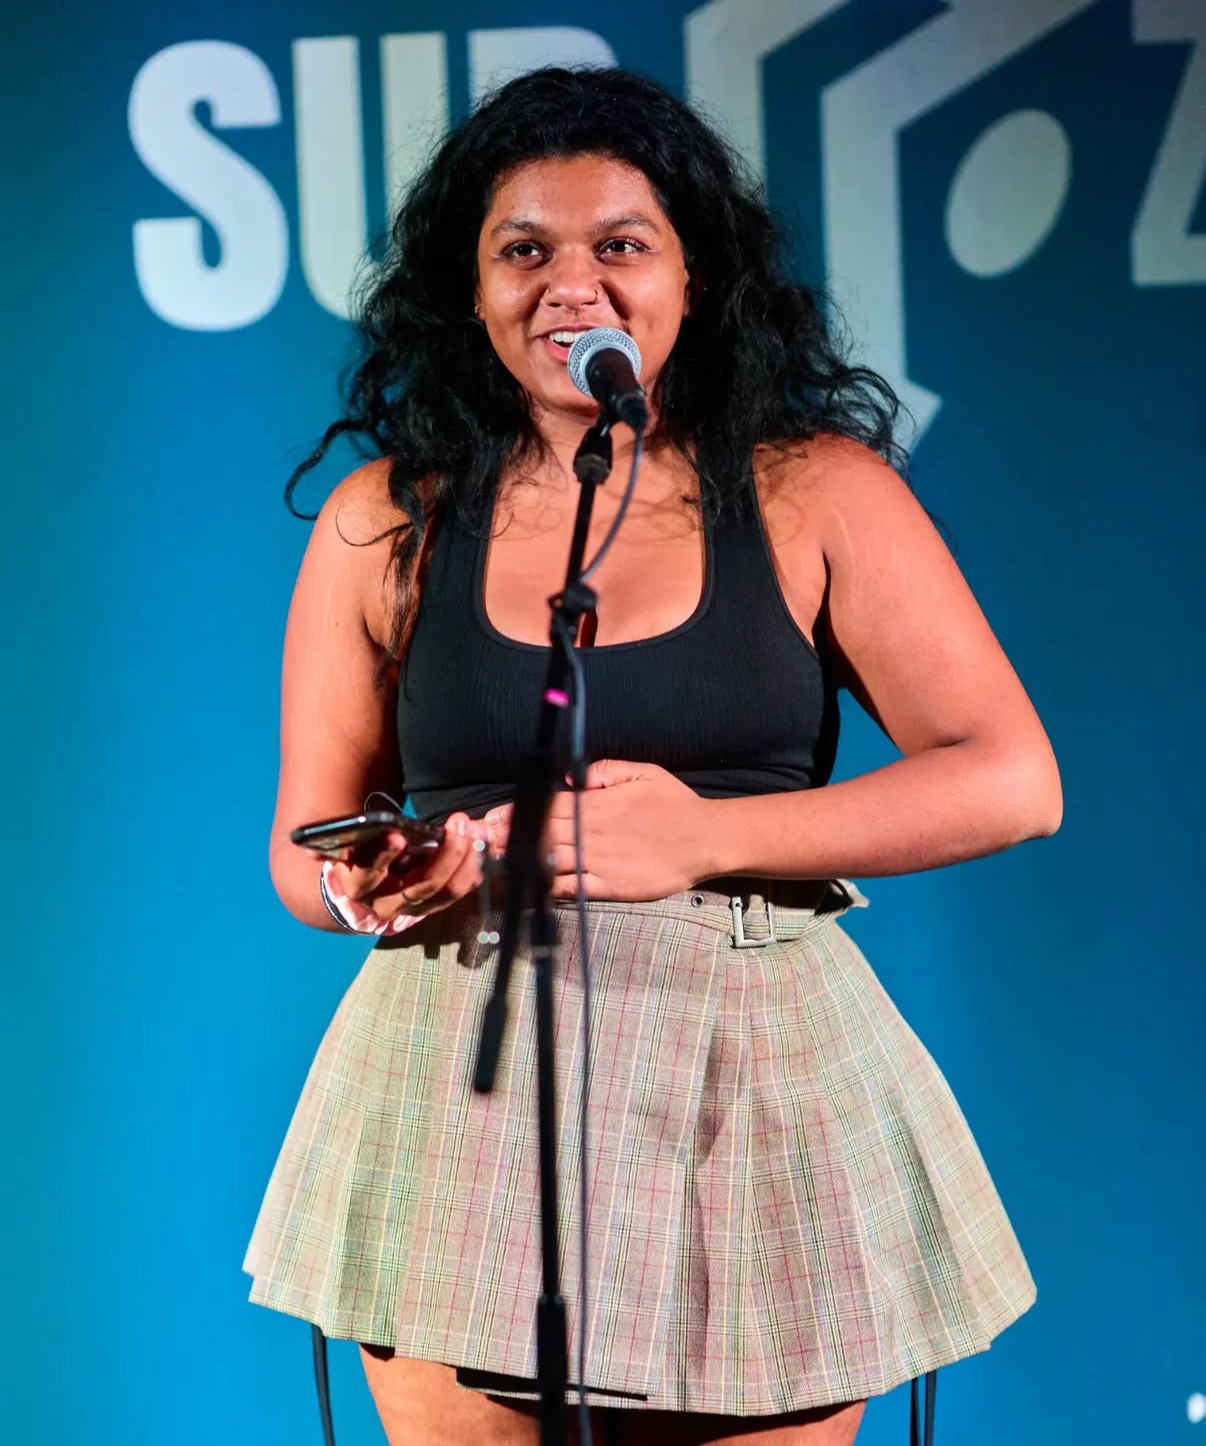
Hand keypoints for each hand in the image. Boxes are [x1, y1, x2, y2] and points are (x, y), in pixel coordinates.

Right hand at [325, 812, 486, 932]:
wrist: (361, 892)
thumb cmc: (353, 858)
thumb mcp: (340, 850)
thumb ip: (327, 846)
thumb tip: (308, 849)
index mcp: (358, 887)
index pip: (369, 875)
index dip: (382, 857)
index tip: (396, 836)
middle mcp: (388, 904)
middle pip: (421, 887)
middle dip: (445, 854)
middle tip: (458, 821)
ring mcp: (415, 907)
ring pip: (446, 892)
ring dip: (465, 860)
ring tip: (473, 829)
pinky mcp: (435, 904)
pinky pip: (459, 891)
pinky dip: (473, 868)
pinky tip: (480, 844)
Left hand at [484, 761, 711, 900]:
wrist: (704, 839)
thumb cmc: (675, 804)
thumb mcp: (642, 772)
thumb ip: (605, 770)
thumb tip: (572, 776)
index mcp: (596, 804)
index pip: (545, 806)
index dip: (514, 812)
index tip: (489, 817)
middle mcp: (591, 832)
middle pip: (539, 833)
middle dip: (506, 836)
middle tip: (477, 840)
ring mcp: (598, 861)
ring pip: (548, 860)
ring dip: (518, 861)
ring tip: (491, 863)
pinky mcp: (609, 886)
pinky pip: (570, 887)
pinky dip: (546, 886)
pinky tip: (527, 886)